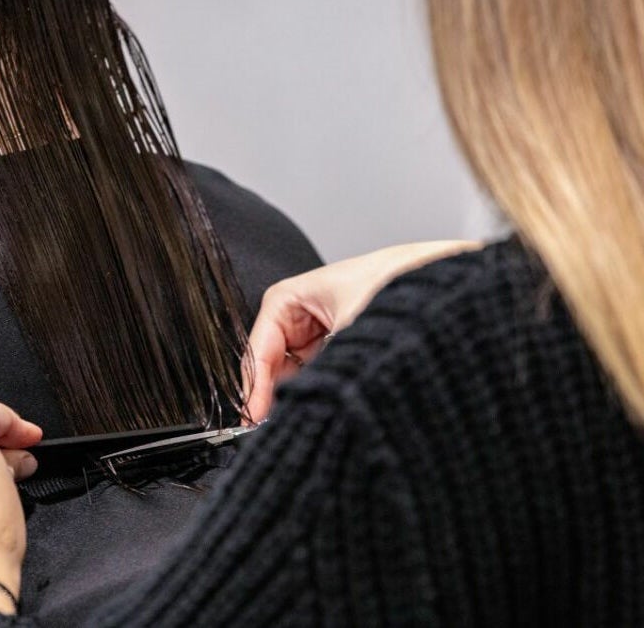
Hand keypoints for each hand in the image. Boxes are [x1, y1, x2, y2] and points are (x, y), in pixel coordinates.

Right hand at [242, 241, 482, 422]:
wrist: (467, 292)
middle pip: (277, 356)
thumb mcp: (351, 341)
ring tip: (303, 418)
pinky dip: (326, 389)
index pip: (261, 341)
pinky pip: (329, 371)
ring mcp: (335, 326)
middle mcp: (314, 309)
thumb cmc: (408, 294)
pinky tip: (330, 409)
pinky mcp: (358, 342)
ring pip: (303, 368)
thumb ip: (316, 379)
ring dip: (303, 392)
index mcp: (299, 293)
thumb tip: (295, 415)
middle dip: (276, 391)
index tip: (252, 414)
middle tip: (273, 426)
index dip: (253, 381)